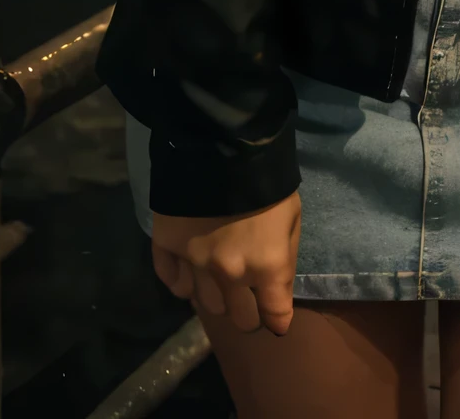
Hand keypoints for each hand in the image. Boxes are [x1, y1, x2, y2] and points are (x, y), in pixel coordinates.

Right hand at [152, 192, 300, 335]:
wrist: (223, 141)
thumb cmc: (267, 178)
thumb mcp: (292, 215)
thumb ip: (285, 258)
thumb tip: (277, 292)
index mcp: (266, 266)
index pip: (274, 316)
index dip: (277, 318)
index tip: (276, 316)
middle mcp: (230, 274)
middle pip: (238, 318)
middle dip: (247, 311)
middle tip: (248, 296)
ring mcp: (195, 262)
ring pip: (206, 305)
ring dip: (216, 296)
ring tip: (219, 278)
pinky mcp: (167, 246)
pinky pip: (172, 282)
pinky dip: (182, 283)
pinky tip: (190, 272)